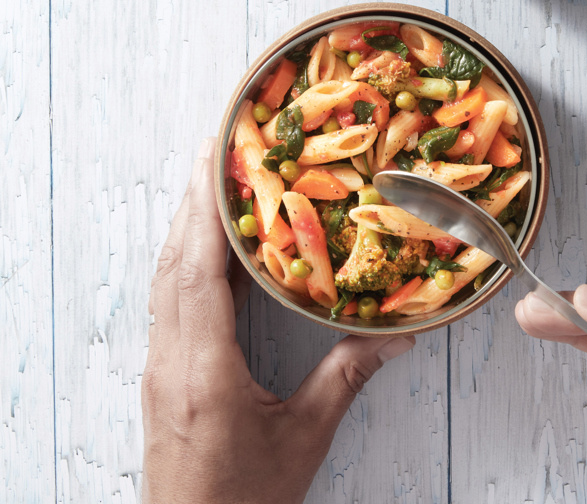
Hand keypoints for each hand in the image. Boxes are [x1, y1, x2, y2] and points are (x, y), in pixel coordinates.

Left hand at [142, 137, 414, 503]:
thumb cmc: (246, 501)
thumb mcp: (303, 439)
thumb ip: (346, 378)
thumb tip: (395, 334)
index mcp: (202, 370)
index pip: (197, 272)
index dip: (204, 211)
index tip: (215, 159)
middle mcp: (171, 360)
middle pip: (174, 264)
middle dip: (193, 200)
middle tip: (217, 148)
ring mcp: (160, 367)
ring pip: (166, 278)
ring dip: (187, 225)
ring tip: (212, 179)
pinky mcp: (163, 374)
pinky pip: (170, 299)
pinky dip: (186, 257)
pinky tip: (207, 243)